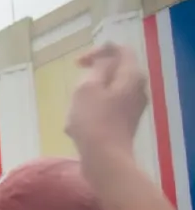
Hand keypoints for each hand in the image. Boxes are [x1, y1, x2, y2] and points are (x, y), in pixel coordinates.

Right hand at [65, 43, 147, 163]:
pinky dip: (90, 112)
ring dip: (86, 98)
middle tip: (74, 90)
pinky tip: (76, 126)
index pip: (119, 50)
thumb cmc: (93, 120)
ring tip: (72, 112)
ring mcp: (132, 108)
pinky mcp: (124, 123)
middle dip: (89, 79)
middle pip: (113, 72)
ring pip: (106, 92)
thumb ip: (98, 66)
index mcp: (132, 76)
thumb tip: (104, 58)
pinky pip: (106, 109)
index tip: (77, 64)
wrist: (104, 159)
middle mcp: (137, 89)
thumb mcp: (88, 87)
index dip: (98, 51)